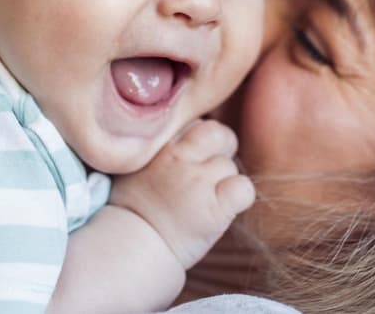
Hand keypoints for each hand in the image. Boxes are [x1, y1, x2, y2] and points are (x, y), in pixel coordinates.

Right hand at [109, 119, 255, 268]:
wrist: (130, 249)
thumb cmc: (131, 210)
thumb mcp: (134, 165)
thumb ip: (160, 146)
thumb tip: (186, 137)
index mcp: (158, 145)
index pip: (194, 124)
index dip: (197, 142)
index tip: (189, 160)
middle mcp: (178, 158)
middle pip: (217, 134)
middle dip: (220, 150)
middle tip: (210, 173)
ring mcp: (197, 182)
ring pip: (230, 165)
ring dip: (224, 181)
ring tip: (205, 201)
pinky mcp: (215, 209)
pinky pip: (244, 189)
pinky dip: (239, 198)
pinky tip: (224, 209)